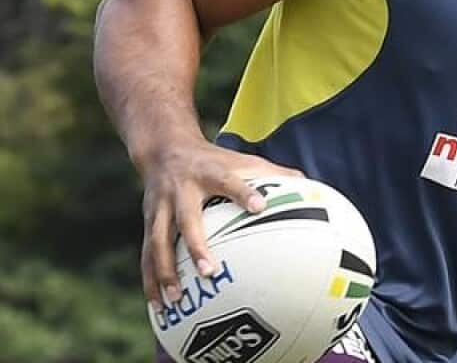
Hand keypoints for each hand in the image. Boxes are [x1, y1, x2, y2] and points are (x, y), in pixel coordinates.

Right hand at [139, 135, 302, 309]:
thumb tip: (309, 184)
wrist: (164, 149)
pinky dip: (149, 280)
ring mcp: (161, 207)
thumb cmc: (213, 160)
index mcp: (209, 173)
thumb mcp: (240, 159)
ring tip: (175, 300)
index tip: (260, 206)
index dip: (244, 193)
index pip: (229, 181)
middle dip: (195, 246)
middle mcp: (182, 190)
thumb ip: (273, 172)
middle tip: (209, 272)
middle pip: (187, 219)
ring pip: (159, 242)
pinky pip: (147, 254)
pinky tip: (157, 306)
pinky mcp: (149, 221)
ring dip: (165, 272)